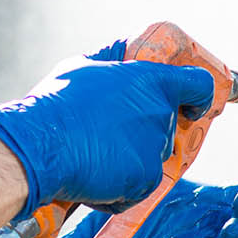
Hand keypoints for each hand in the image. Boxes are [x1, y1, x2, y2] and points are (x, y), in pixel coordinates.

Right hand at [0, 40, 216, 218]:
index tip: (192, 106)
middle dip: (143, 132)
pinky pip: (137, 186)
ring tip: (91, 154)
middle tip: (108, 135)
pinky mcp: (145, 179)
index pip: (197, 84)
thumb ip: (112, 60)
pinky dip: (117, 187)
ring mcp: (154, 148)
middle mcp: (160, 113)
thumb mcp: (82, 67)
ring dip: (127, 159)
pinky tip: (91, 176)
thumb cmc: (55, 104)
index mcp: (150, 80)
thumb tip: (123, 50)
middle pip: (167, 126)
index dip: (197, 97)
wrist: (39, 146)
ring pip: (149, 157)